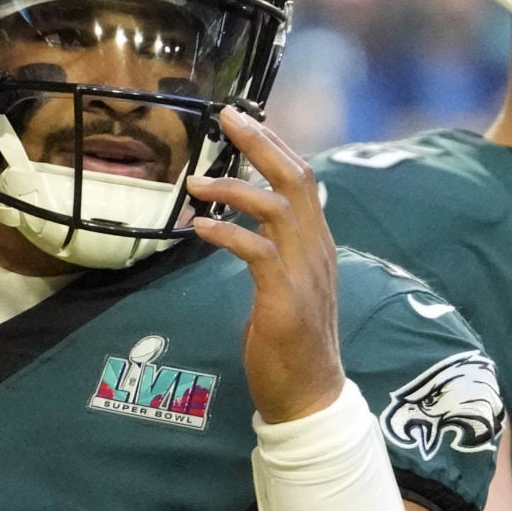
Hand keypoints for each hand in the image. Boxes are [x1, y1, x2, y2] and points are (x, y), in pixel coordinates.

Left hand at [185, 106, 343, 423]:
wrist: (308, 394)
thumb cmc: (291, 341)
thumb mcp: (288, 284)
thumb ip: (277, 249)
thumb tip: (250, 224)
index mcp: (317, 243)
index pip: (301, 178)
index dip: (272, 144)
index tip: (242, 119)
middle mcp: (316, 250)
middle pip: (294, 178)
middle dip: (259, 143)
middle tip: (225, 116)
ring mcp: (304, 273)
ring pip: (276, 207)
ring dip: (232, 188)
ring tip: (194, 182)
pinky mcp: (284, 299)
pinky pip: (257, 251)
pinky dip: (226, 233)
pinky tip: (200, 228)